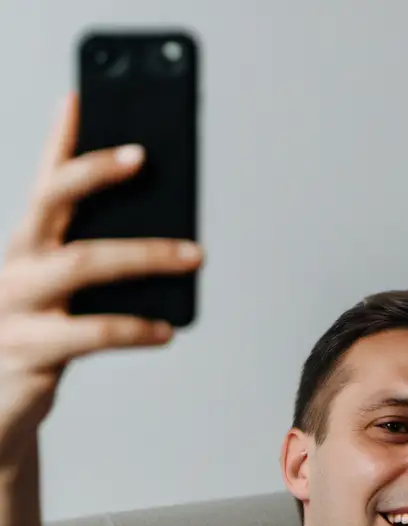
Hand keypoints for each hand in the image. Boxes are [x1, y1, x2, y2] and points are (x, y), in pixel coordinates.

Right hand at [0, 93, 202, 446]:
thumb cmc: (40, 346)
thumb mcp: (63, 299)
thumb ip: (96, 266)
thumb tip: (163, 240)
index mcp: (26, 248)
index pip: (42, 182)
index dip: (59, 139)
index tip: (80, 97)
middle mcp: (16, 266)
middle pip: (52, 202)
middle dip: (95, 171)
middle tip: (142, 156)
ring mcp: (17, 305)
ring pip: (82, 264)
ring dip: (144, 255)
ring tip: (192, 256)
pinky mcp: (29, 349)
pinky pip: (91, 332)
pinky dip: (134, 329)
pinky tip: (166, 331)